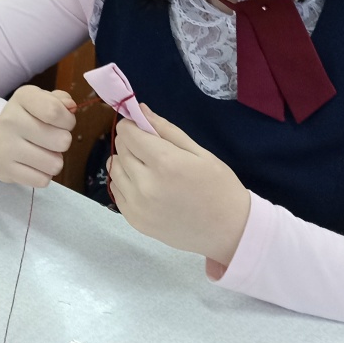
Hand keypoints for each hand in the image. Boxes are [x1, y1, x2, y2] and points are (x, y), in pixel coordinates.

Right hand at [0, 85, 76, 186]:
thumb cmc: (27, 120)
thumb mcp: (42, 102)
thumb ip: (61, 100)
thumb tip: (71, 107)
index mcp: (23, 98)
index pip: (55, 111)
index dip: (68, 121)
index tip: (62, 123)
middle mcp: (10, 119)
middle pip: (62, 141)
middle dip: (63, 142)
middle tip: (51, 140)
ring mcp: (5, 146)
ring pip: (55, 164)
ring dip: (54, 161)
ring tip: (42, 153)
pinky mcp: (4, 169)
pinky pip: (42, 180)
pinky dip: (43, 175)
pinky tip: (33, 166)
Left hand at [107, 105, 249, 263]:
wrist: (228, 232)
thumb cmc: (220, 187)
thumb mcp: (200, 152)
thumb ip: (167, 130)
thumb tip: (140, 110)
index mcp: (165, 163)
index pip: (128, 133)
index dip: (133, 126)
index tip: (143, 128)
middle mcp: (146, 184)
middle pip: (121, 149)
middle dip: (132, 142)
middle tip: (152, 149)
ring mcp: (138, 205)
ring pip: (115, 169)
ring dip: (126, 162)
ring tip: (149, 169)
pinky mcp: (134, 221)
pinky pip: (116, 191)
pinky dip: (126, 183)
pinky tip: (145, 185)